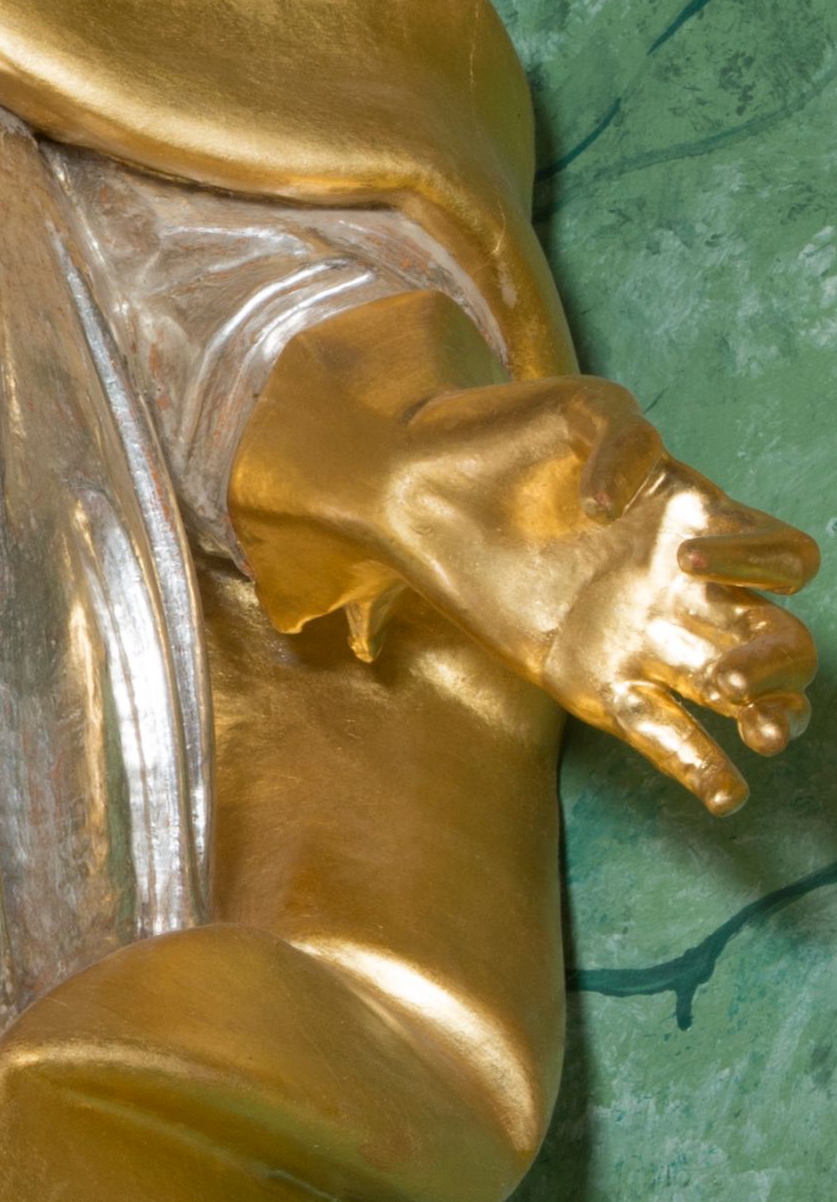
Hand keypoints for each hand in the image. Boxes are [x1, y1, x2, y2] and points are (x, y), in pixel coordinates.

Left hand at [386, 379, 816, 812]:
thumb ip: (625, 440)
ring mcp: (639, 639)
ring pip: (736, 692)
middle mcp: (681, 587)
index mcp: (697, 521)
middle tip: (727, 676)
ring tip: (764, 733)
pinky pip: (664, 731)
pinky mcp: (590, 682)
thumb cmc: (503, 436)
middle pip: (778, 636)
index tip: (687, 552)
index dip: (761, 559)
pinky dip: (701, 766)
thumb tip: (614, 512)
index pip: (784, 557)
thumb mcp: (580, 408)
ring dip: (768, 714)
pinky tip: (727, 793)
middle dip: (777, 661)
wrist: (418, 487)